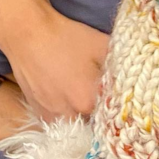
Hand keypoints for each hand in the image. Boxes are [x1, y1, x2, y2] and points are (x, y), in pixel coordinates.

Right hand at [0, 2, 109, 122]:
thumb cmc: (66, 37)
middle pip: (92, 125)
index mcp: (88, 102)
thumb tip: (132, 79)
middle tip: (104, 100)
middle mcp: (69, 115)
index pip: (111, 117)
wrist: (27, 33)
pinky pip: (57, 122)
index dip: (117, 109)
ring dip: (81, 118)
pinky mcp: (37, 112)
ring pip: (74, 126)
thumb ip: (121, 66)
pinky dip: (65, 115)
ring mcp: (51, 116)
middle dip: (100, 116)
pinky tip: (68, 100)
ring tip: (84, 101)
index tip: (121, 102)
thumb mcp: (102, 45)